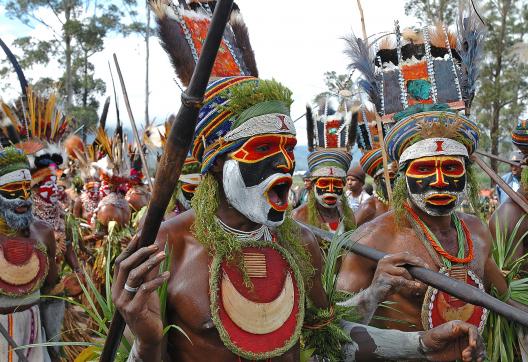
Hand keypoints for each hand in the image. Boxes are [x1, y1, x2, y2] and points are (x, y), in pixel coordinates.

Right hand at [112, 235, 169, 352]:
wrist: (149, 334)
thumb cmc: (148, 310)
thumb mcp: (147, 288)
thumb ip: (148, 273)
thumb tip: (154, 252)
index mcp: (117, 286)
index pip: (120, 262)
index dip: (129, 248)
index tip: (139, 235)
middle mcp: (117, 293)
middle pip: (125, 266)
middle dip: (141, 253)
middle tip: (156, 245)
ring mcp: (123, 302)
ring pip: (134, 276)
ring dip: (150, 263)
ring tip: (163, 255)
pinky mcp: (133, 310)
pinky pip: (145, 289)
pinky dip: (157, 280)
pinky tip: (167, 274)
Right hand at [370, 252, 427, 301]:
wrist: (375, 294)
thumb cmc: (388, 284)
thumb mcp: (397, 274)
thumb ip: (405, 268)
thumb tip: (420, 267)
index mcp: (388, 258)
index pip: (404, 254)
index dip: (416, 259)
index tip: (425, 265)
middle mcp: (385, 261)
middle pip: (404, 257)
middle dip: (417, 262)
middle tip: (426, 269)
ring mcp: (383, 269)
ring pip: (403, 271)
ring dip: (411, 278)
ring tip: (415, 283)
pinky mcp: (384, 279)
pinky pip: (401, 280)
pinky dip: (410, 283)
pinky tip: (416, 286)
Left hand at [421, 320, 485, 360]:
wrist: (427, 350)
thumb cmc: (430, 339)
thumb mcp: (438, 334)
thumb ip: (449, 331)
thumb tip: (459, 327)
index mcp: (457, 326)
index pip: (471, 329)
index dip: (474, 337)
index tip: (473, 345)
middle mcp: (463, 333)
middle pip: (477, 339)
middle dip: (474, 348)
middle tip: (465, 355)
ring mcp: (465, 343)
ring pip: (478, 347)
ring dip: (475, 354)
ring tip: (465, 359)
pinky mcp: (465, 351)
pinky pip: (477, 354)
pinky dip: (477, 358)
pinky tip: (473, 361)